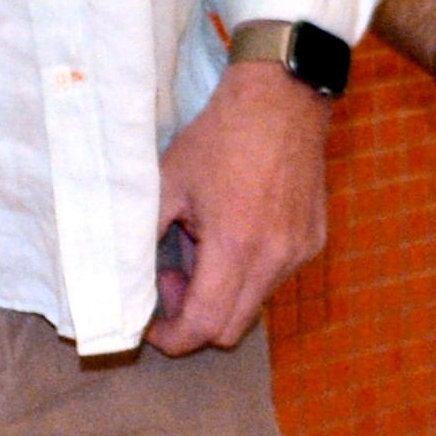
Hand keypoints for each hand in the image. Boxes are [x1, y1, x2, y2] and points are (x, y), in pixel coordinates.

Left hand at [150, 59, 332, 353]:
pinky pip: (275, 278)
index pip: (203, 325)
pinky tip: (236, 231)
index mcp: (236, 246)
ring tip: (205, 245)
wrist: (281, 98)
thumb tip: (123, 279)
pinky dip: (249, 272)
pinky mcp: (313, 240)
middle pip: (230, 329)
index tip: (152, 325)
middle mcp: (275, 258)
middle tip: (173, 278)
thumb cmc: (220, 136)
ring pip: (254, 304)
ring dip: (223, 293)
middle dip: (194, 319)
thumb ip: (141, 236)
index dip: (172, 338)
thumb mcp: (166, 183)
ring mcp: (299, 251)